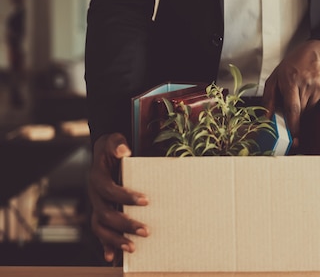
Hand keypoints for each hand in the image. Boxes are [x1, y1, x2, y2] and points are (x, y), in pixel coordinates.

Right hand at [88, 133, 148, 262]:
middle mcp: (94, 195)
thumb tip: (124, 150)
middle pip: (105, 214)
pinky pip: (101, 233)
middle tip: (146, 231)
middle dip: (125, 224)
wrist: (103, 153)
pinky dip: (106, 246)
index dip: (125, 196)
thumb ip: (117, 144)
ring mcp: (96, 207)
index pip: (109, 190)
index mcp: (97, 178)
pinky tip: (113, 258)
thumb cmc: (113, 147)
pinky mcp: (101, 214)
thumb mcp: (114, 140)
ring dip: (115, 240)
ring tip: (133, 248)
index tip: (146, 201)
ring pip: (100, 228)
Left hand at [262, 39, 319, 136]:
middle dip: (297, 112)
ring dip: (306, 106)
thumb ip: (269, 96)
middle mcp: (307, 84)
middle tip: (294, 99)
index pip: (293, 108)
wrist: (316, 52)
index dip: (294, 126)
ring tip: (303, 90)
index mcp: (291, 81)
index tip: (295, 139)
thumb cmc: (294, 64)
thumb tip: (266, 116)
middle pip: (302, 111)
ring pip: (312, 109)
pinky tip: (312, 88)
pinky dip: (315, 100)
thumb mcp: (276, 76)